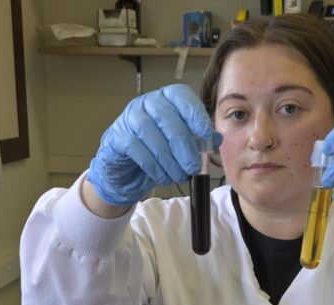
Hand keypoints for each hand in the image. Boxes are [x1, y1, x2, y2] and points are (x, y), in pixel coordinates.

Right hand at [88, 84, 220, 206]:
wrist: (126, 167)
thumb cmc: (157, 151)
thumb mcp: (181, 144)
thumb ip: (199, 138)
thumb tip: (216, 139)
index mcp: (166, 98)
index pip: (182, 97)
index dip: (195, 114)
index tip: (207, 135)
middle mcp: (147, 103)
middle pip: (167, 117)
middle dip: (184, 145)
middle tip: (194, 167)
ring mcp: (129, 117)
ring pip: (150, 132)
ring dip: (168, 158)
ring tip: (179, 175)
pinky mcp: (117, 136)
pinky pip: (135, 148)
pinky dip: (153, 166)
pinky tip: (164, 178)